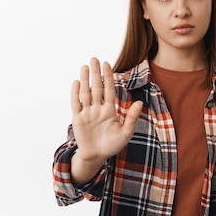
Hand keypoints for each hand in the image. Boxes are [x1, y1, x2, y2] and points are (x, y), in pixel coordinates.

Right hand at [69, 58, 141, 182]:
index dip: (108, 77)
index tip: (107, 64)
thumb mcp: (126, 133)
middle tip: (94, 59)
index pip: (109, 90)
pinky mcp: (78, 119)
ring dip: (85, 80)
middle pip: (96, 88)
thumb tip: (140, 102)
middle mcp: (98, 109)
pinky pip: (76, 104)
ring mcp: (87, 113)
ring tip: (85, 66)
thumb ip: (131, 117)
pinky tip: (76, 82)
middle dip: (96, 73)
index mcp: (110, 110)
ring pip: (86, 93)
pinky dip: (75, 93)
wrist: (97, 156)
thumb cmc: (112, 145)